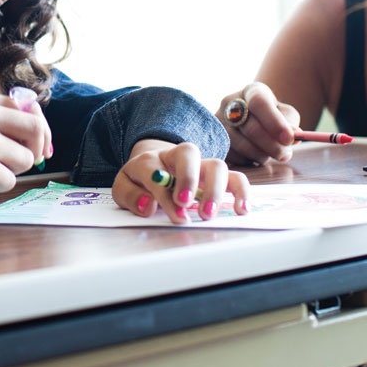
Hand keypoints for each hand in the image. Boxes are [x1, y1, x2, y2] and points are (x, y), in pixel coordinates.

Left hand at [112, 140, 250, 223]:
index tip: (169, 210)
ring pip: (216, 165)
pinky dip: (242, 191)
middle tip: (186, 204)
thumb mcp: (124, 188)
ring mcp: (200, 166)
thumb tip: (148, 206)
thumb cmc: (140, 183)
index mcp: (150, 159)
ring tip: (207, 214)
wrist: (154, 169)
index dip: (162, 191)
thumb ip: (130, 196)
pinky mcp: (216, 177)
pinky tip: (242, 209)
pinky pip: (235, 177)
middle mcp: (177, 158)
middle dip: (189, 178)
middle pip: (189, 153)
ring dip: (215, 189)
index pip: (154, 168)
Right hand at [217, 82, 300, 165]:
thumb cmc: (272, 117)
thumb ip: (291, 123)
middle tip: (285, 155)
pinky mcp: (213, 139)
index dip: (275, 122)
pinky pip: (233, 156)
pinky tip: (255, 156)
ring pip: (242, 145)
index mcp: (251, 91)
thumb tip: (293, 135)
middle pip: (251, 128)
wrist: (250, 120)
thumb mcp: (285, 114)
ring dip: (261, 155)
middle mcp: (230, 102)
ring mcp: (218, 121)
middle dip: (272, 145)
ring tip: (271, 154)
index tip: (289, 139)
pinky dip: (248, 160)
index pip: (259, 103)